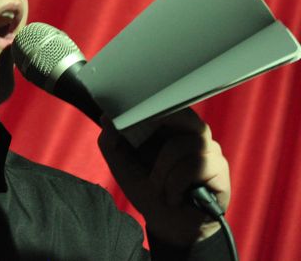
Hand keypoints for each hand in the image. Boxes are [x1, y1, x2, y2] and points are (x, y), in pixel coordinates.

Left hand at [97, 109, 230, 245]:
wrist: (168, 224)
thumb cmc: (148, 188)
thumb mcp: (122, 165)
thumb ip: (111, 141)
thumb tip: (106, 117)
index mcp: (171, 127)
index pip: (165, 102)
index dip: (150, 102)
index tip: (133, 104)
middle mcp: (193, 133)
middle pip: (180, 114)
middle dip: (157, 126)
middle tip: (141, 143)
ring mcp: (209, 149)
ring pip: (181, 145)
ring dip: (161, 172)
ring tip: (158, 187)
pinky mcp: (219, 168)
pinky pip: (193, 166)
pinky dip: (175, 184)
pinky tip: (174, 196)